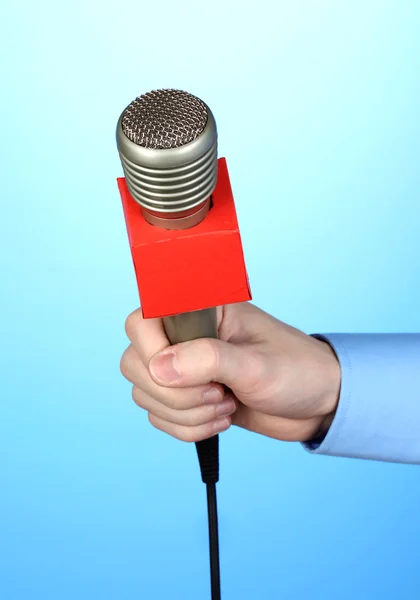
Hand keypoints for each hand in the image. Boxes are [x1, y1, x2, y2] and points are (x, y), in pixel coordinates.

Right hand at [120, 302, 340, 442]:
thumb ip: (208, 360)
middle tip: (217, 393)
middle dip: (174, 393)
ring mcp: (182, 367)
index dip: (153, 351)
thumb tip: (157, 368)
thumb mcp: (256, 365)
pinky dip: (187, 428)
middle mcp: (185, 335)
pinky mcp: (186, 396)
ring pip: (144, 394)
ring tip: (226, 405)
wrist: (316, 403)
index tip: (191, 374)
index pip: (143, 320)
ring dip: (185, 414)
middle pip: (135, 362)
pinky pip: (158, 416)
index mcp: (200, 309)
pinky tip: (221, 419)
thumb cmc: (297, 370)